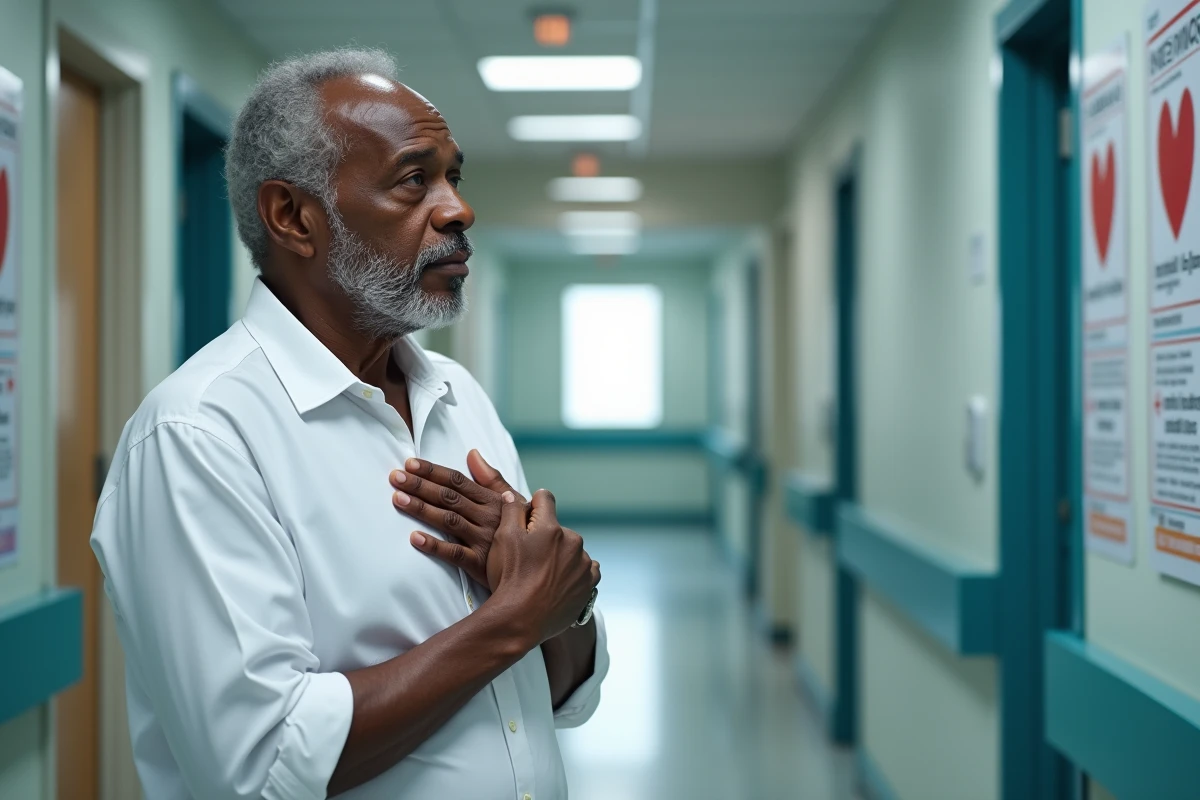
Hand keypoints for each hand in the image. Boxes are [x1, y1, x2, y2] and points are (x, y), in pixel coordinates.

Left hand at [391, 449, 523, 589]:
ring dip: (422, 509)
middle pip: (449, 497)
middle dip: (421, 485)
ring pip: (449, 521)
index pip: (458, 481)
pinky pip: (454, 555)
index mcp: (493, 501)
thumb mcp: (513, 502)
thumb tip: (473, 453)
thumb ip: (492, 478)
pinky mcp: (480, 564)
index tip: (410, 463)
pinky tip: (414, 538)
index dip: (434, 471)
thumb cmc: (522, 531)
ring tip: (398, 499)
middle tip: (395, 477)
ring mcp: (483, 540)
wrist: (538, 568)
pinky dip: (434, 546)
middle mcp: (488, 517)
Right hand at [486, 489, 600, 644]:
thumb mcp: (502, 539)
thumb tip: (512, 495)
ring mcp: (584, 565)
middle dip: (546, 537)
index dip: (533, 505)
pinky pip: (585, 571)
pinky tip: (557, 584)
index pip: (545, 499)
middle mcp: (573, 542)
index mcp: (551, 528)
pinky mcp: (589, 585)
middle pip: (558, 529)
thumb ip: (510, 511)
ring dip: (561, 557)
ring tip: (541, 576)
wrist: (521, 619)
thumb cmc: (509, 579)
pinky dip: (574, 574)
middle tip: (529, 558)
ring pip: (571, 551)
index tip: (527, 516)